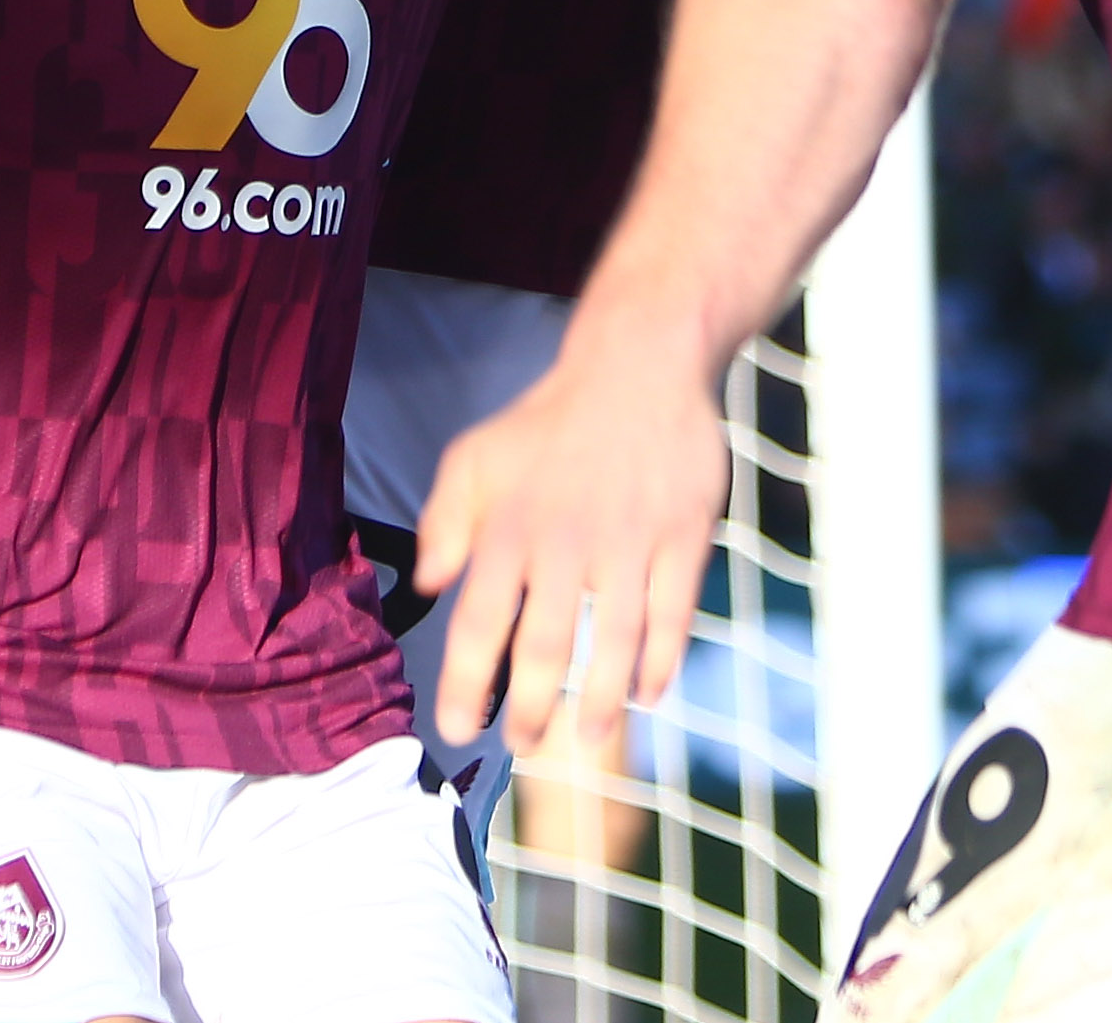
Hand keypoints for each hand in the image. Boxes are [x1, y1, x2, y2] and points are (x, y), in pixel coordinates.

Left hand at [411, 340, 730, 755]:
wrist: (639, 365)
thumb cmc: (548, 423)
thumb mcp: (475, 457)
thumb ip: (444, 520)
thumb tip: (428, 585)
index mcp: (508, 527)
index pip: (477, 623)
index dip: (464, 685)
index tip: (457, 730)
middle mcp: (566, 541)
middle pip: (544, 647)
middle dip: (530, 710)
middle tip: (522, 747)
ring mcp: (630, 540)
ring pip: (614, 641)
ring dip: (599, 701)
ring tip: (587, 736)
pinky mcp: (684, 534)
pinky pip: (674, 614)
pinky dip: (662, 661)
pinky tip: (649, 692)